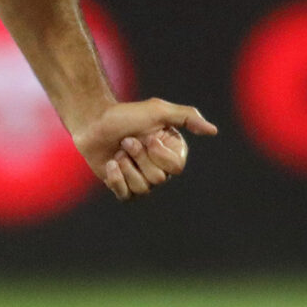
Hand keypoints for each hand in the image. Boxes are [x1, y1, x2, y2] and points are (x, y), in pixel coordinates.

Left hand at [74, 98, 218, 198]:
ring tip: (118, 152)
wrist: (93, 122)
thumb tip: (213, 131)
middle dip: (139, 157)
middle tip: (127, 141)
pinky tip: (110, 164)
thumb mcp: (158, 110)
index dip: (159, 154)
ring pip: (143, 189)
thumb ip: (187, 117)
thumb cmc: (125, 114)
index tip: (148, 137)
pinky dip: (116, 179)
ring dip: (126, 167)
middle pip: (159, 179)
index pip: (176, 167)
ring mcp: (141, 179)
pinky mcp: (123, 188)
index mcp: (171, 151)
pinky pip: (126, 196)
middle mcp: (160, 167)